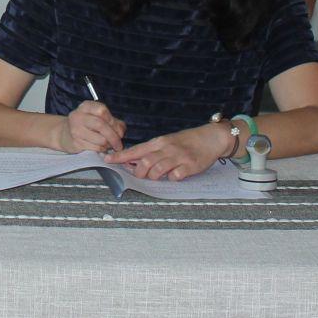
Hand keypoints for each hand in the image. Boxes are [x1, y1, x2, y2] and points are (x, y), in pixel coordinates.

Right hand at [54, 101, 125, 155]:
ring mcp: (75, 129)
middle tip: (119, 145)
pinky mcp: (75, 143)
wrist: (64, 134)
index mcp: (86, 106)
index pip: (102, 111)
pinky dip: (101, 149)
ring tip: (107, 145)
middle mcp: (78, 116)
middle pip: (101, 125)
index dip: (113, 122)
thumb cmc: (86, 125)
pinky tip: (100, 147)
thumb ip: (113, 122)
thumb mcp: (98, 118)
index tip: (118, 130)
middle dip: (114, 137)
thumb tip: (121, 131)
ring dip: (108, 145)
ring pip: (100, 139)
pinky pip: (95, 148)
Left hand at [111, 123, 233, 180]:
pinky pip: (175, 177)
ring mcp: (178, 157)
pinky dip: (173, 179)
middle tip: (141, 175)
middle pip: (144, 163)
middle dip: (139, 172)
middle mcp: (166, 148)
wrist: (210, 138)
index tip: (107, 160)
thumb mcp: (167, 142)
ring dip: (154, 177)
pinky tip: (176, 174)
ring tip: (159, 175)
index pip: (136, 150)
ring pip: (157, 171)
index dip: (120, 156)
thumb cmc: (186, 141)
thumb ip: (152, 151)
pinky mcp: (190, 166)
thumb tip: (133, 161)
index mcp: (159, 142)